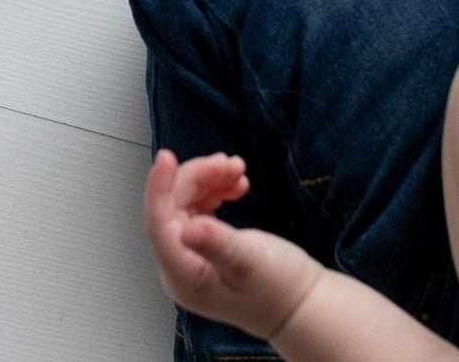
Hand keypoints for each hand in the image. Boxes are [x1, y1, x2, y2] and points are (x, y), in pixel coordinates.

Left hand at [143, 150, 321, 340]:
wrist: (300, 302)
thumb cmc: (278, 290)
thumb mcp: (251, 264)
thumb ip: (219, 245)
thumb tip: (186, 230)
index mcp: (183, 276)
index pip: (159, 225)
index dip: (160, 188)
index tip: (166, 157)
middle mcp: (180, 265)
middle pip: (174, 206)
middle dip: (200, 177)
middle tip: (230, 164)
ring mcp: (191, 253)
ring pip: (186, 200)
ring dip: (210, 179)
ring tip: (237, 170)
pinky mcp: (203, 242)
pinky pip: (199, 205)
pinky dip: (216, 188)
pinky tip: (235, 185)